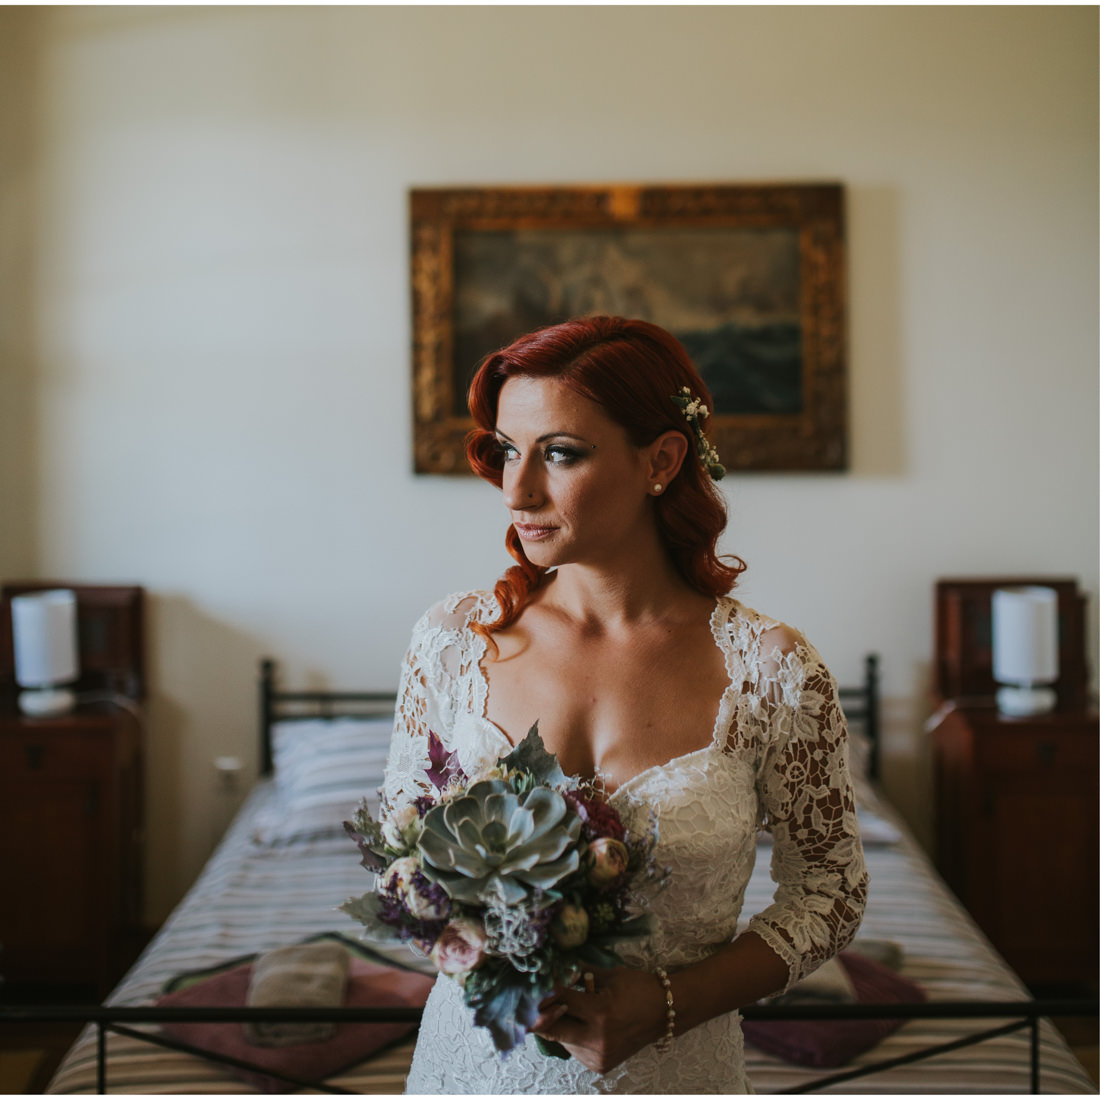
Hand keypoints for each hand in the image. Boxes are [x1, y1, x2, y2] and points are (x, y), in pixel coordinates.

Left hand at [531, 966, 667, 1073]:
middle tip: (534, 999)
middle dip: (541, 1013)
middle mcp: (598, 1039)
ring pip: (562, 1040)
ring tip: (566, 1008)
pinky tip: (581, 1023)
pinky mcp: (601, 1065)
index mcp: (601, 1012)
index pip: (561, 1001)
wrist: (665, 1013)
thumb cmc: (639, 989)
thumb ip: (580, 973)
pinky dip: (572, 1036)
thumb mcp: (610, 975)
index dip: (547, 989)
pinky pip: (575, 1050)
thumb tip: (556, 965)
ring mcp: (599, 1056)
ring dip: (558, 1024)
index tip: (538, 980)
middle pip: (553, 1028)